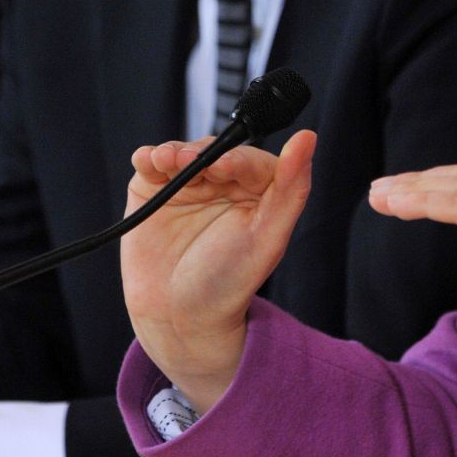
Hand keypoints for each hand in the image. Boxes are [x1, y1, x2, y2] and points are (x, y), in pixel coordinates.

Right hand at [119, 129, 315, 411]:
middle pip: (213, 150)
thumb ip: (291, 190)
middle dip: (201, 153)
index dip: (237, 158)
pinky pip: (150, 164)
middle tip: (188, 161)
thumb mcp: (266, 239)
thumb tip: (308, 137)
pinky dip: (148, 158)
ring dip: (173, 151)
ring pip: (181, 151)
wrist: (178, 318)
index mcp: (258, 191)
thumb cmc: (229, 284)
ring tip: (165, 161)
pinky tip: (149, 161)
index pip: (251, 160)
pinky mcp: (152, 189)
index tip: (223, 167)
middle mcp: (223, 182)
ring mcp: (186, 184)